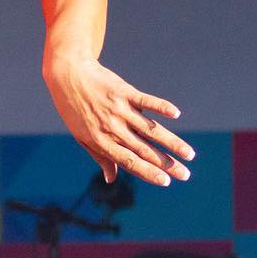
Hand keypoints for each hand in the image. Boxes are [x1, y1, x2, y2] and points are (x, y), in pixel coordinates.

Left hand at [43, 55, 194, 186]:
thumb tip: (111, 179)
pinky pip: (145, 100)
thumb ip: (100, 157)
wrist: (67, 75)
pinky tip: (175, 113)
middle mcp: (111, 127)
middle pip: (144, 149)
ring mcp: (119, 109)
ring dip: (172, 142)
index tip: (166, 182)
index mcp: (100, 141)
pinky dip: (161, 106)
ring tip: (189, 154)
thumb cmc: (74, 109)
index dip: (148, 172)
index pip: (129, 161)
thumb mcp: (81, 136)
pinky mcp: (124, 92)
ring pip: (150, 129)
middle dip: (166, 164)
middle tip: (186, 174)